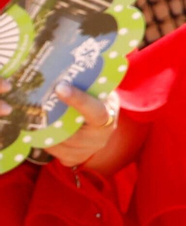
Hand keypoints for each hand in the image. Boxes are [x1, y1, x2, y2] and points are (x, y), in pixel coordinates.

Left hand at [0, 77, 121, 168]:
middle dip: (52, 118)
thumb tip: (75, 65)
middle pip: (69, 129)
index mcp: (108, 118)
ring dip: (45, 129)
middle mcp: (99, 139)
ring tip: (38, 115)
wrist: (104, 130)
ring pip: (57, 141)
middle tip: (38, 104)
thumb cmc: (101, 105)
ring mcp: (86, 152)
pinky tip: (43, 129)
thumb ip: (92, 86)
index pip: (95, 111)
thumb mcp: (103, 93)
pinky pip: (53, 150)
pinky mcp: (73, 159)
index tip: (60, 87)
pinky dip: (45, 139)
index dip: (78, 100)